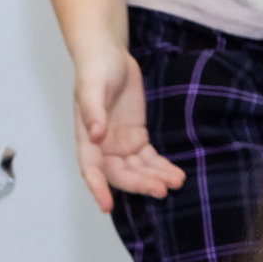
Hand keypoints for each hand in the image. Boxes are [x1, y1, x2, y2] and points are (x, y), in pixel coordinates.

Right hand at [70, 43, 183, 212]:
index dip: (98, 188)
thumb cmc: (95, 69)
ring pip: (138, 171)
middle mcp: (102, 148)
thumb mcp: (92, 87)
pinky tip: (176, 175)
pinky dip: (162, 168)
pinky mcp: (136, 138)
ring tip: (176, 182)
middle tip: (161, 190)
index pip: (91, 169)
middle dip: (140, 184)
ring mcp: (120, 145)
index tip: (107, 206)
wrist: (109, 55)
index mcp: (86, 139)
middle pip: (120, 174)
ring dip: (155, 179)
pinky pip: (149, 160)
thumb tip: (95, 135)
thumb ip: (93, 111)